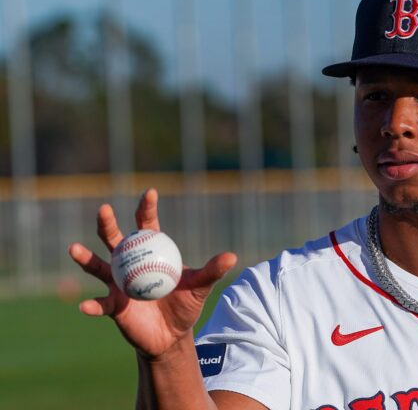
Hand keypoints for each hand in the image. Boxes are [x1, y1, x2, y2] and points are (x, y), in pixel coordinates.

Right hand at [69, 188, 237, 358]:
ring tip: (74, 248)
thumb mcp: (200, 287)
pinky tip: (85, 306)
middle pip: (115, 240)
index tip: (150, 193)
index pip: (147, 225)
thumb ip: (212, 271)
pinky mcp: (113, 306)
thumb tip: (231, 257)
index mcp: (151, 252)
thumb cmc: (186, 304)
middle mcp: (129, 263)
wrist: (172, 335)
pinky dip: (92, 305)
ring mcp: (118, 283)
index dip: (146, 208)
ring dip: (85, 258)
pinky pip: (100, 304)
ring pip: (98, 267)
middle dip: (107, 224)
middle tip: (103, 209)